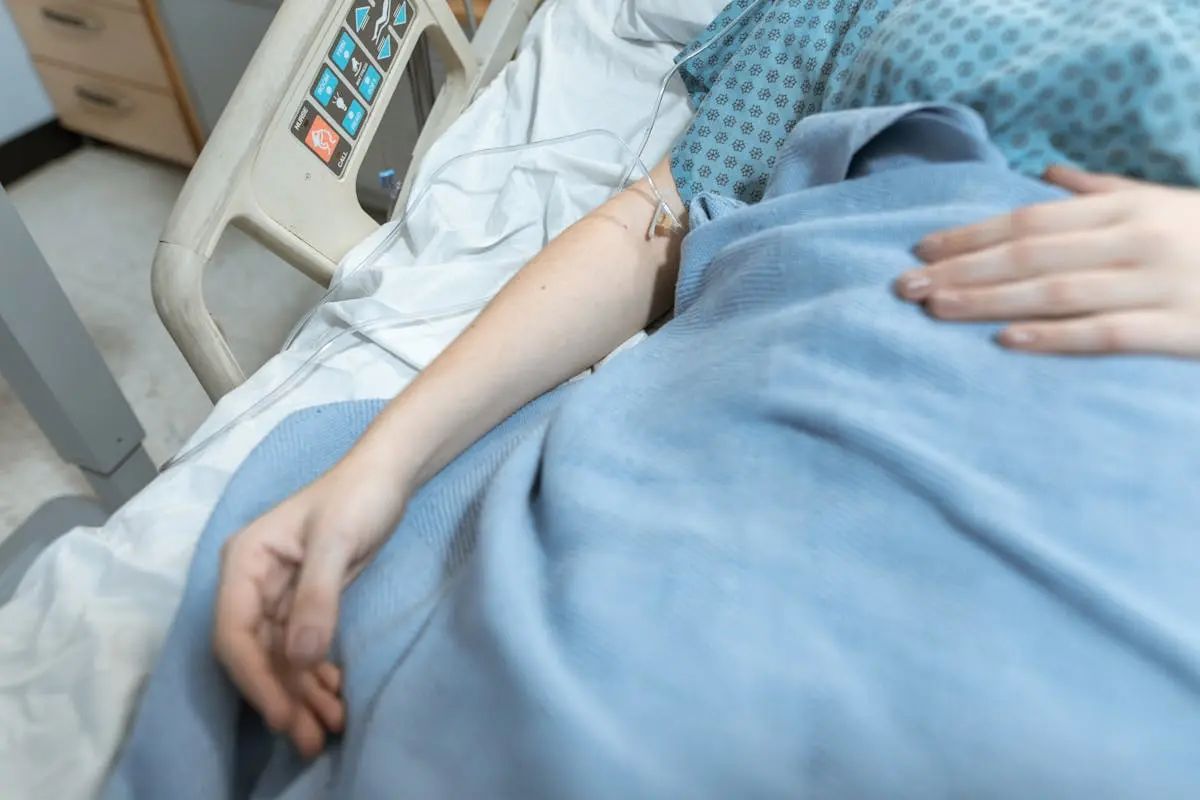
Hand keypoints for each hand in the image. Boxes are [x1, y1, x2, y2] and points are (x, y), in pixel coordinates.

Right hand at [212, 457, 409, 756]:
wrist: (387, 474)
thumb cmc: (359, 495)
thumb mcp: (338, 540)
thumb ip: (316, 596)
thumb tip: (297, 657)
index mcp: (245, 562)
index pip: (234, 632)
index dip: (255, 678)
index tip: (282, 714)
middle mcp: (251, 583)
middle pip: (256, 653)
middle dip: (281, 697)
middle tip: (311, 738)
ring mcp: (276, 596)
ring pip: (279, 658)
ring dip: (300, 695)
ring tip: (330, 729)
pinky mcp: (303, 604)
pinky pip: (300, 650)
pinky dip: (315, 676)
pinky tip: (335, 697)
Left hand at [895, 165, 1199, 356]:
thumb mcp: (1167, 203)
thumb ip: (1104, 192)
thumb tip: (1047, 174)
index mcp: (1127, 208)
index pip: (1030, 218)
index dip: (971, 234)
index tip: (920, 249)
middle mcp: (1138, 239)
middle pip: (1030, 253)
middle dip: (961, 269)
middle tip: (904, 285)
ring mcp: (1161, 283)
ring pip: (1057, 290)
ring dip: (989, 300)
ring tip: (935, 308)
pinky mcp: (1184, 329)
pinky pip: (1109, 332)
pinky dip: (1056, 337)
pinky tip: (1008, 341)